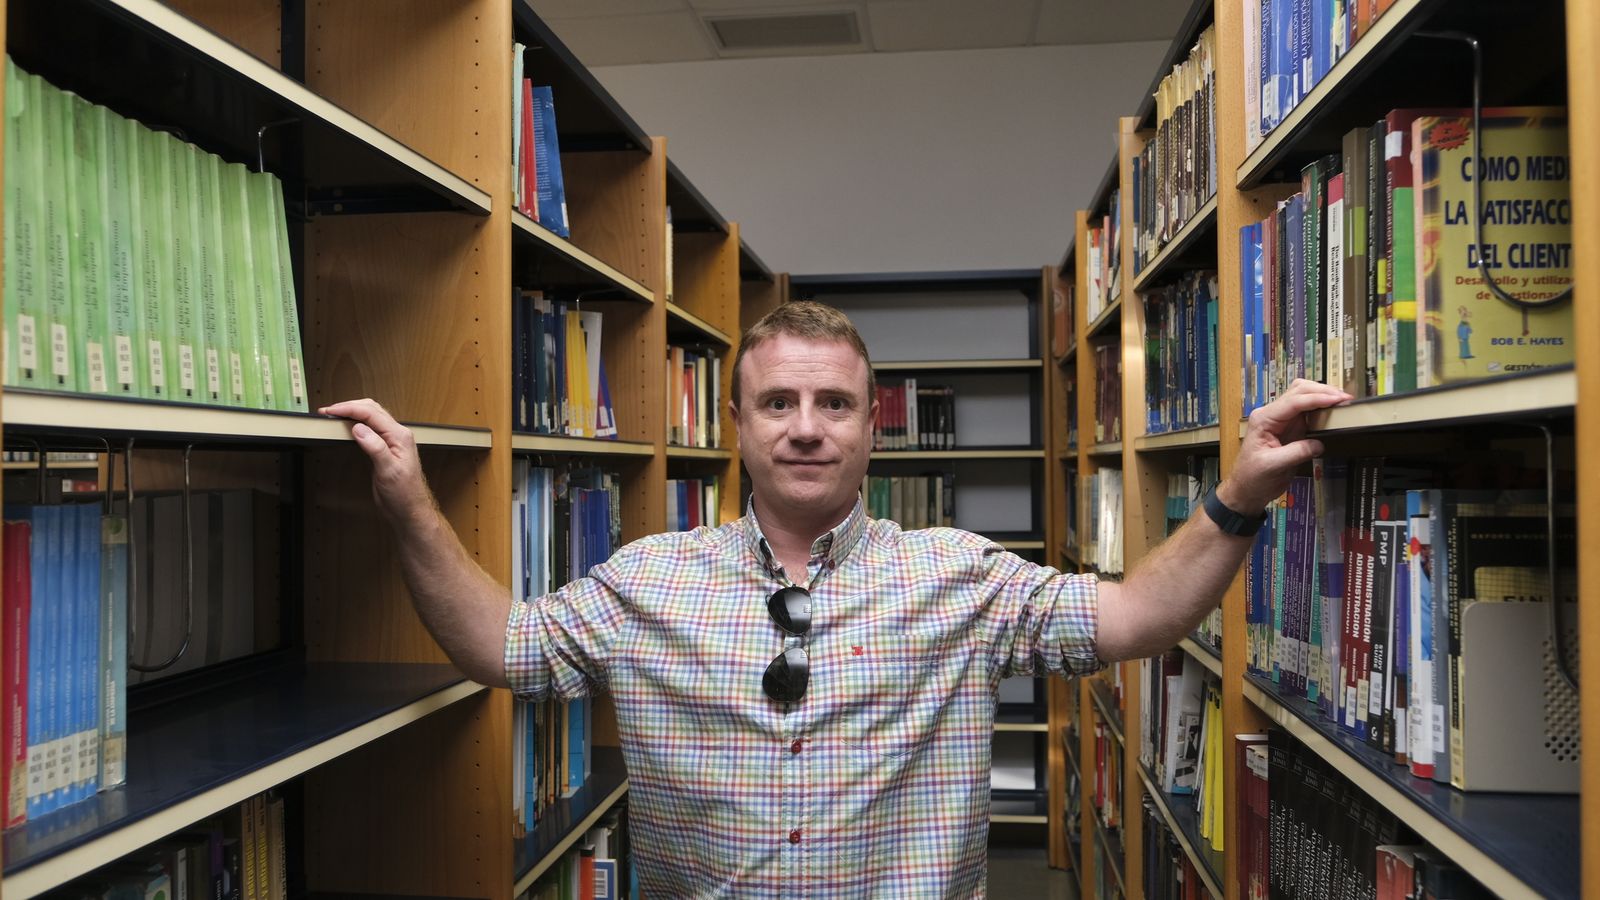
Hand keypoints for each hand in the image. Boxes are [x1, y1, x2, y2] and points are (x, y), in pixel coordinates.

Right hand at [319, 398, 438, 532]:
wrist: (410, 510)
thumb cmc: (404, 494)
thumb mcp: (389, 472)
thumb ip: (375, 448)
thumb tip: (359, 428)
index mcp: (400, 436)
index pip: (372, 413)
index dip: (349, 409)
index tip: (331, 411)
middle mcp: (397, 435)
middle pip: (372, 409)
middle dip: (349, 406)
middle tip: (328, 411)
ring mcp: (392, 441)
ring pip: (372, 417)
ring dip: (353, 412)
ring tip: (334, 415)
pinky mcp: (386, 448)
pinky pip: (371, 428)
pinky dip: (357, 423)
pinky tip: (348, 426)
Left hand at [1220, 379, 1351, 513]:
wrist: (1247, 490)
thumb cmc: (1253, 478)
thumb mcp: (1273, 466)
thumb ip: (1296, 453)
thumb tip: (1319, 444)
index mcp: (1264, 419)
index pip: (1293, 401)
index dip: (1317, 398)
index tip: (1337, 400)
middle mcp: (1272, 414)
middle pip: (1299, 391)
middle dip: (1322, 391)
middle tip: (1344, 399)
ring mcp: (1282, 420)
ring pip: (1304, 397)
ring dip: (1323, 396)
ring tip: (1342, 402)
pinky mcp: (1291, 428)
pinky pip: (1308, 412)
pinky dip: (1321, 407)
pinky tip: (1333, 411)